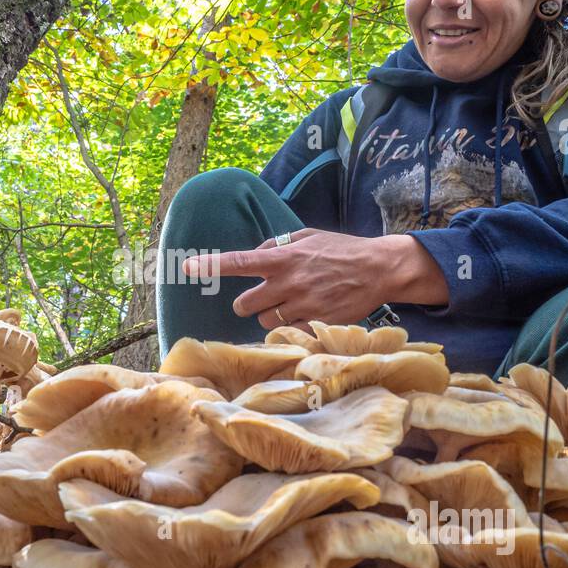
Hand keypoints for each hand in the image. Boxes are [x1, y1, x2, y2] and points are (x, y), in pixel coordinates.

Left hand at [181, 229, 449, 330]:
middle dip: (247, 304)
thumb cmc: (342, 250)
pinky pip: (289, 332)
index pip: (240, 262)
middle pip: (244, 305)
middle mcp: (288, 282)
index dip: (211, 266)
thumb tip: (257, 253)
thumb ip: (279, 244)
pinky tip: (306, 315)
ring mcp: (302, 305)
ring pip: (264, 322)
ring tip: (289, 306)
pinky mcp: (315, 323)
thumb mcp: (309, 236)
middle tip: (262, 298)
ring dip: (269, 317)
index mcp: (284, 258)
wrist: (379, 269)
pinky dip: (291, 326)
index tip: (188, 266)